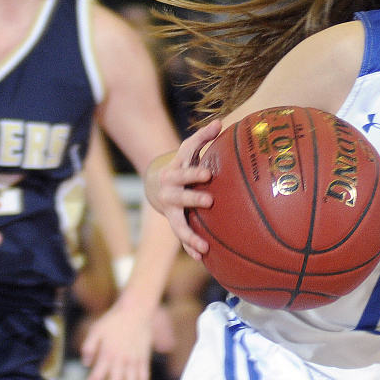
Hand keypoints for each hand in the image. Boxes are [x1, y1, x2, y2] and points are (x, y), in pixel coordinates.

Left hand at [78, 299, 154, 379]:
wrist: (137, 309)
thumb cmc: (114, 319)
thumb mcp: (95, 329)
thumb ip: (89, 347)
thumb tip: (87, 364)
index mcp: (108, 354)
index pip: (97, 377)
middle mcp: (122, 360)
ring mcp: (134, 361)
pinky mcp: (144, 359)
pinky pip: (144, 378)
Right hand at [148, 120, 220, 260]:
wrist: (159, 183)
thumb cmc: (183, 163)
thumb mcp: (189, 149)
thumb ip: (203, 136)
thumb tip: (220, 121)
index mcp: (174, 173)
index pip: (183, 171)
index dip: (193, 173)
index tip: (207, 173)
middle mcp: (170, 192)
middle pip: (179, 197)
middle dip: (192, 199)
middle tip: (209, 200)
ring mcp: (171, 210)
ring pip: (178, 224)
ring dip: (189, 234)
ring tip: (204, 245)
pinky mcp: (176, 223)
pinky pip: (182, 237)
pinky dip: (190, 247)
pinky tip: (202, 258)